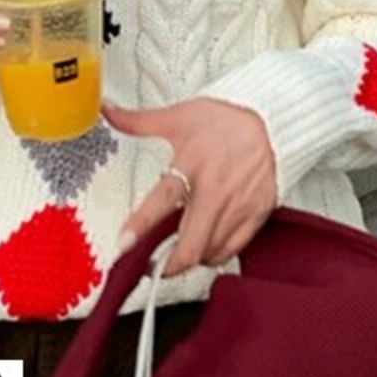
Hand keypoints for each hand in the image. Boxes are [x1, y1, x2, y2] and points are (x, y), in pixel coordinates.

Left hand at [102, 97, 277, 275]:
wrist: (269, 120)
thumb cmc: (223, 120)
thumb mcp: (176, 117)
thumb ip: (137, 121)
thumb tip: (108, 110)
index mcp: (191, 165)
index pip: (161, 202)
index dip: (139, 227)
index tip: (122, 247)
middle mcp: (215, 190)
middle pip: (190, 246)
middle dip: (166, 265)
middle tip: (151, 265)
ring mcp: (238, 206)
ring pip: (209, 253)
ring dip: (189, 259)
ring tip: (177, 251)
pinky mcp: (256, 215)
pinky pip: (232, 250)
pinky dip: (214, 254)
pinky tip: (204, 245)